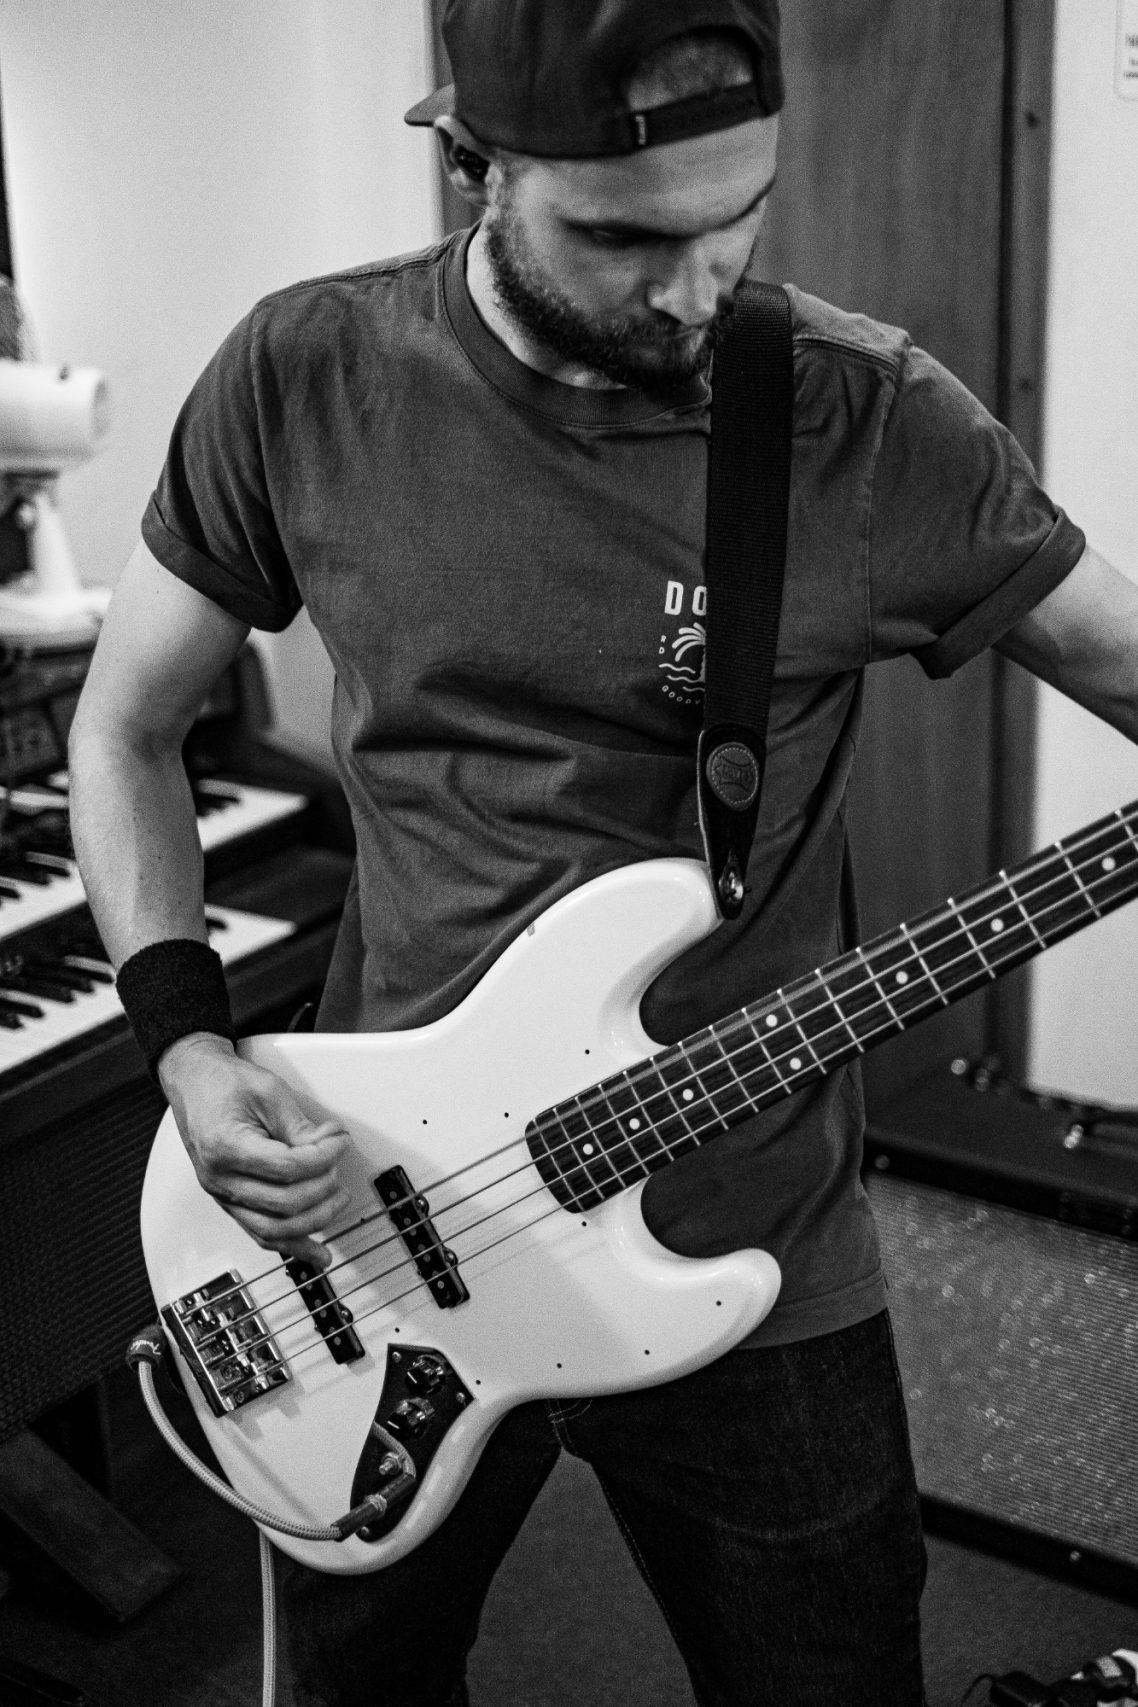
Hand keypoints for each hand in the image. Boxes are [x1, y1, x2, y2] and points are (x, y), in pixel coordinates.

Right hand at [158, 1032, 351, 1265]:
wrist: (195, 1083)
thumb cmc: (224, 1083)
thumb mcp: (268, 1091)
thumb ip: (299, 1126)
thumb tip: (328, 1148)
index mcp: (226, 1147)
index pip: (288, 1168)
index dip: (324, 1156)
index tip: (340, 1140)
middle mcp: (219, 1178)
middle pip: (284, 1203)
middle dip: (323, 1186)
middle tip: (338, 1162)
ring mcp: (222, 1194)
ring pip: (273, 1230)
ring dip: (314, 1220)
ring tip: (338, 1198)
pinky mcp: (230, 1200)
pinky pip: (261, 1235)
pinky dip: (292, 1247)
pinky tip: (316, 1253)